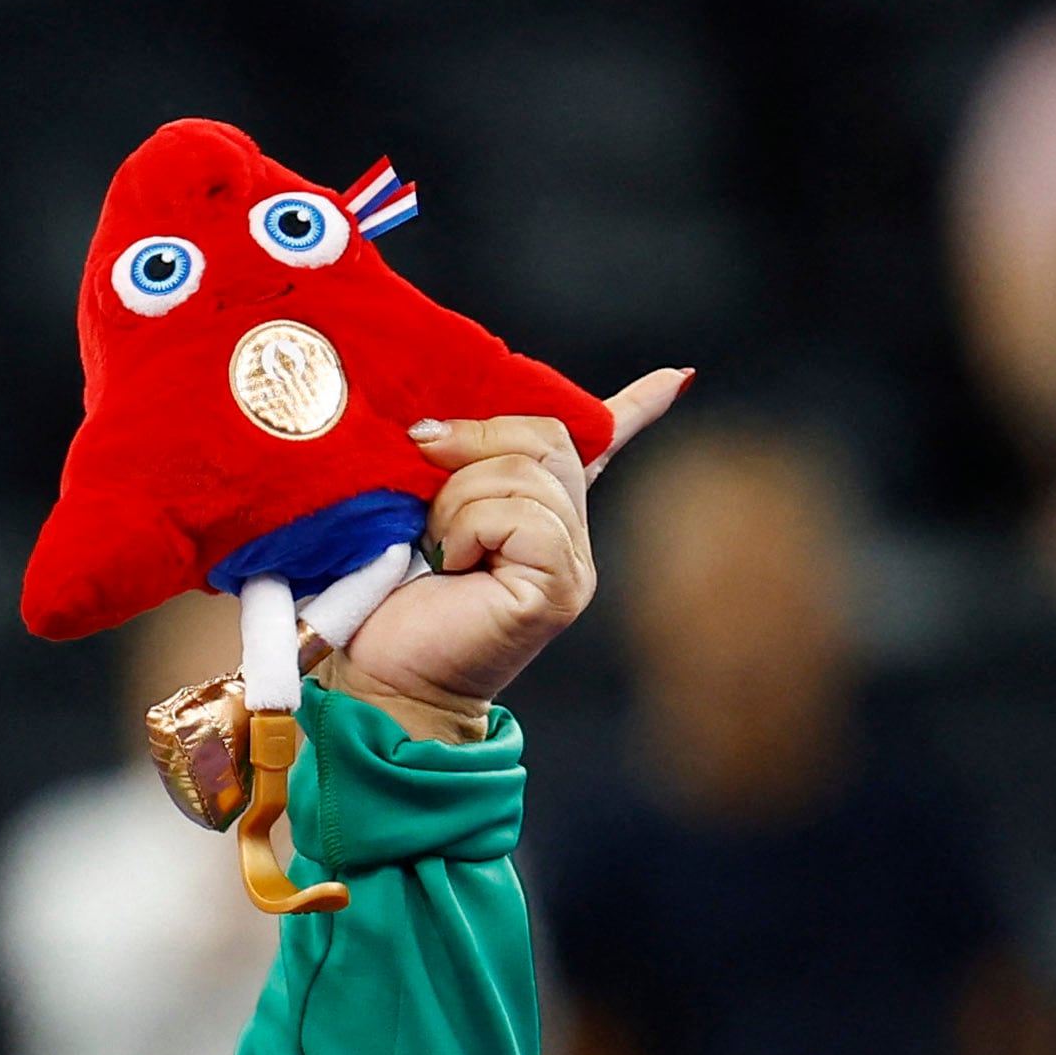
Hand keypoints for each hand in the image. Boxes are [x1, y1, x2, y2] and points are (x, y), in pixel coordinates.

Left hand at [329, 369, 689, 740]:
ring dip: (458, 497)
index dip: (634, 408)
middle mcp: (569, 536)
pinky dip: (469, 527)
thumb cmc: (385, 602)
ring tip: (432, 543)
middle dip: (475, 440)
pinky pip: (520, 516)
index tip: (677, 376)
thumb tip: (434, 426)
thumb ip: (446, 468)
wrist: (378, 678)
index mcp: (538, 513)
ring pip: (526, 475)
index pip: (597, 448)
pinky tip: (450, 562)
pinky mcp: (560, 587)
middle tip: (421, 463)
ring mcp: (572, 564)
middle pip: (547, 439)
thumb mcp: (416, 513)